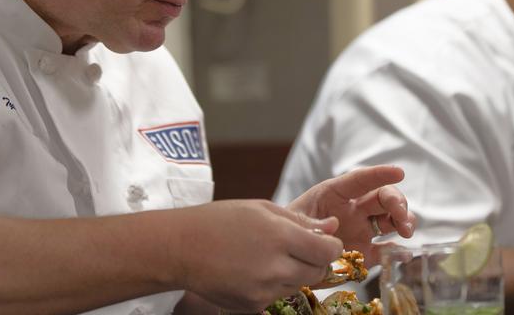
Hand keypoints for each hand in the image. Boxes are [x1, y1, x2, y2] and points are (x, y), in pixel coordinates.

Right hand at [172, 199, 342, 311]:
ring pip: (298, 285)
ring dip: (294, 272)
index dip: (331, 246)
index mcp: (280, 236)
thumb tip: (332, 227)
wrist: (181, 248)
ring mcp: (264, 290)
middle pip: (317, 272)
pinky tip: (253, 270)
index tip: (324, 242)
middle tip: (297, 248)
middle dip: (315, 261)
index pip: (328, 252)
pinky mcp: (253, 306)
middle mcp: (275, 267)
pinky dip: (274, 285)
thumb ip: (301, 221)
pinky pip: (277, 297)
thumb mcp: (262, 208)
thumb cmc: (220, 221)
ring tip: (268, 256)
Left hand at [287, 165, 415, 264]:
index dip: (380, 174)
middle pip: (382, 197)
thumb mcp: (293, 220)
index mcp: (335, 194)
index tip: (399, 172)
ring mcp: (360, 230)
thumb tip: (334, 226)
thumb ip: (311, 222)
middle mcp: (353, 209)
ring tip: (407, 232)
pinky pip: (384, 250)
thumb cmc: (287, 229)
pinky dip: (396, 252)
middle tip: (401, 216)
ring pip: (389, 219)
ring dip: (403, 221)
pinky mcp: (364, 253)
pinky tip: (404, 254)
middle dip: (397, 202)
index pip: (360, 179)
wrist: (284, 254)